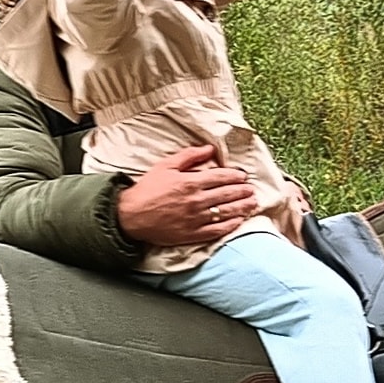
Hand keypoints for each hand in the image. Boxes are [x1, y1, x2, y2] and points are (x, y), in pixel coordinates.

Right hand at [114, 146, 258, 245]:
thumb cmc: (147, 189)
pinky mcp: (192, 234)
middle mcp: (196, 200)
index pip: (221, 177)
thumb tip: (209, 149)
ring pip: (225, 212)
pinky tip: (239, 221)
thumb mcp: (165, 166)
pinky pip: (216, 230)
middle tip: (251, 189)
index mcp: (190, 182)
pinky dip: (230, 225)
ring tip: (252, 203)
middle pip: (227, 194)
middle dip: (242, 191)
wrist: (131, 215)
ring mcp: (195, 218)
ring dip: (242, 207)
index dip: (235, 176)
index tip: (243, 176)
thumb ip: (189, 156)